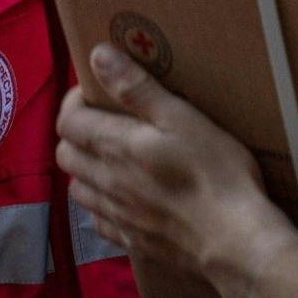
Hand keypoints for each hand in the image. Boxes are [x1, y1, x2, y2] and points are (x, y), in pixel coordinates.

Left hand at [56, 43, 297, 297]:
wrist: (232, 239)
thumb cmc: (215, 172)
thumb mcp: (182, 118)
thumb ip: (137, 88)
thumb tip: (98, 57)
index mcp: (116, 147)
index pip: (68, 121)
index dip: (75, 100)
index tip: (98, 90)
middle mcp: (107, 182)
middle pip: (65, 155)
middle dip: (77, 132)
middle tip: (105, 119)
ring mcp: (117, 215)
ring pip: (78, 189)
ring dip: (85, 168)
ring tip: (112, 156)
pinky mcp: (131, 240)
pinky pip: (98, 222)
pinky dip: (100, 205)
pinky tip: (122, 197)